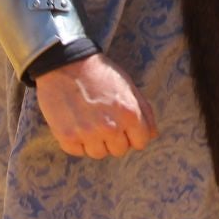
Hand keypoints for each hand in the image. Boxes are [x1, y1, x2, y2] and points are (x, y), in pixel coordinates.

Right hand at [35, 54, 158, 158]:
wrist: (65, 64)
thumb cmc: (100, 73)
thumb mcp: (128, 86)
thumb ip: (144, 111)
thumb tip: (154, 135)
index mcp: (129, 113)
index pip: (141, 143)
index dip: (133, 134)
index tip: (124, 126)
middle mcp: (110, 127)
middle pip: (120, 151)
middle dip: (115, 138)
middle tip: (104, 119)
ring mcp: (88, 134)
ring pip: (99, 154)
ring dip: (96, 142)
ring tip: (89, 120)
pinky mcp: (67, 137)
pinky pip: (78, 151)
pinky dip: (77, 141)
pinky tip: (76, 122)